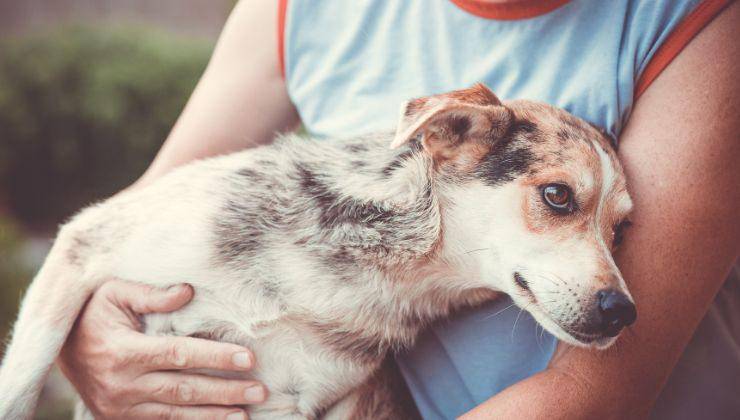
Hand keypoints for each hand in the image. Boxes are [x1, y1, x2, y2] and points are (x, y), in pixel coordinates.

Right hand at [58, 279, 265, 418]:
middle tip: (260, 390)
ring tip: (246, 412)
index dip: (215, 357)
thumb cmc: (93, 313)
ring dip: (214, 414)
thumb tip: (188, 291)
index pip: (179, 355)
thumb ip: (151, 293)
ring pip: (176, 414)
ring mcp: (121, 407)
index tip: (248, 358)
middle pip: (184, 389)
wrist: (59, 347)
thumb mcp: (115, 292)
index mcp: (123, 351)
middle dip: (225, 391)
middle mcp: (122, 385)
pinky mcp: (121, 418)